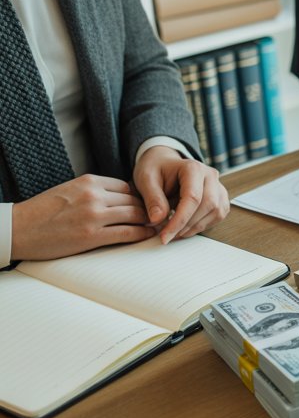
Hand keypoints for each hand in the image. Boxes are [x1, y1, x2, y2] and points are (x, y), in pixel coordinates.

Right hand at [10, 175, 155, 259]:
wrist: (17, 229)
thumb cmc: (42, 211)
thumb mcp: (69, 190)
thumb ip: (94, 191)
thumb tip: (119, 197)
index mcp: (89, 181)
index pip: (127, 187)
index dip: (139, 197)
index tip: (147, 205)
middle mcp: (94, 195)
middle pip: (134, 200)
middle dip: (149, 208)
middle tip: (162, 215)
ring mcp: (93, 215)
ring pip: (135, 215)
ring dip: (149, 221)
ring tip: (159, 225)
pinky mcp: (91, 236)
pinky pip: (127, 233)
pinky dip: (141, 234)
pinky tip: (148, 235)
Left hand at [133, 146, 229, 242]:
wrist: (164, 163)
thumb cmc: (156, 170)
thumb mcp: (146, 180)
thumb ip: (153, 199)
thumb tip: (157, 220)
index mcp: (193, 168)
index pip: (192, 198)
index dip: (179, 220)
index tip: (165, 236)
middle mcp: (210, 176)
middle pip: (208, 205)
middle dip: (187, 225)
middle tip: (168, 236)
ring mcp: (218, 186)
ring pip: (216, 212)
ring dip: (195, 227)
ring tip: (175, 231)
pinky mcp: (220, 197)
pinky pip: (218, 215)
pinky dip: (202, 225)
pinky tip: (186, 226)